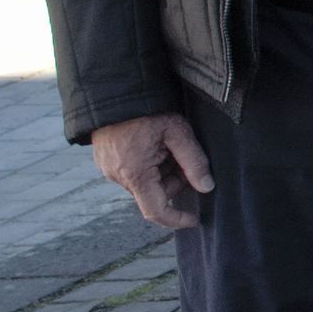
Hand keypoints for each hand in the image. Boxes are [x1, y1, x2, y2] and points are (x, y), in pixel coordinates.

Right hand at [92, 112, 212, 230]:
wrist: (114, 92)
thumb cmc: (147, 110)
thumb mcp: (177, 132)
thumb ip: (194, 161)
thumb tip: (207, 187)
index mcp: (135, 174)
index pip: (156, 211)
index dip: (177, 219)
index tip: (194, 219)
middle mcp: (118, 177)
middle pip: (155, 193)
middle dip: (174, 180)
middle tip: (183, 155)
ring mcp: (108, 169)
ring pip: (145, 183)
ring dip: (161, 171)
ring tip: (166, 144)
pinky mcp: (105, 161)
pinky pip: (132, 172)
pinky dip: (147, 164)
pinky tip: (152, 143)